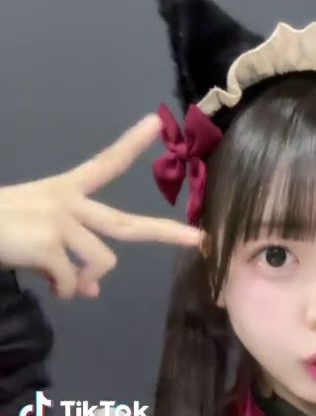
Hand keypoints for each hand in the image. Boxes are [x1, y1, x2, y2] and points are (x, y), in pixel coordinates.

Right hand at [0, 114, 201, 298]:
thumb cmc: (0, 231)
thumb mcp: (38, 242)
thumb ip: (69, 262)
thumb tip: (91, 290)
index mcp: (64, 190)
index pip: (104, 163)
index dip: (131, 145)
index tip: (157, 124)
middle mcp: (68, 201)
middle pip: (126, 222)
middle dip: (164, 233)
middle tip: (196, 240)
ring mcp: (62, 221)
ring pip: (102, 262)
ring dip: (81, 281)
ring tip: (61, 284)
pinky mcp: (52, 243)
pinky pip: (74, 281)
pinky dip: (64, 291)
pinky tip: (49, 287)